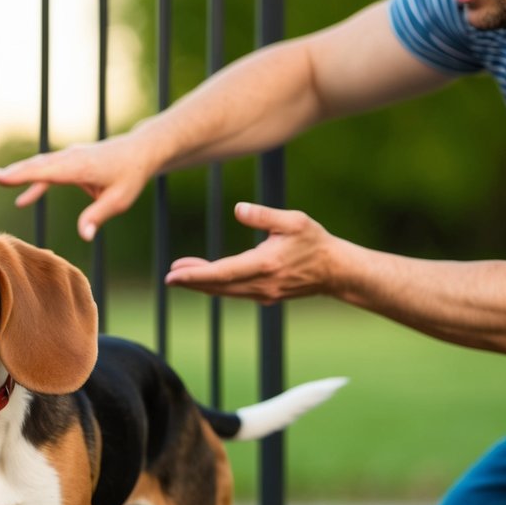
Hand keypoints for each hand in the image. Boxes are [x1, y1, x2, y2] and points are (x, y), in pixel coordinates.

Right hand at [0, 133, 156, 240]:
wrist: (140, 151)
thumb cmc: (131, 176)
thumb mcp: (119, 200)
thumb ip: (97, 217)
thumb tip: (84, 236)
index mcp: (81, 167)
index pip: (47, 172)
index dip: (23, 175)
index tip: (2, 178)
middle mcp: (72, 158)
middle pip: (39, 165)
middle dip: (16, 172)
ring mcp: (71, 157)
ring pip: (41, 165)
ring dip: (21, 173)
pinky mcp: (72, 160)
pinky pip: (49, 171)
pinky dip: (36, 182)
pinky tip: (23, 200)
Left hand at [166, 202, 342, 302]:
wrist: (336, 271)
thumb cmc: (314, 242)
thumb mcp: (294, 221)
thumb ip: (264, 215)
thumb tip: (238, 209)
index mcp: (265, 265)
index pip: (222, 272)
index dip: (195, 275)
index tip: (174, 274)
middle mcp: (260, 284)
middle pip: (217, 286)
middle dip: (191, 281)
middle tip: (169, 276)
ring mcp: (262, 293)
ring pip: (224, 291)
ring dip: (201, 283)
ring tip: (180, 272)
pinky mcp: (264, 295)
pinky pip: (234, 292)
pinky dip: (216, 285)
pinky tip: (205, 277)